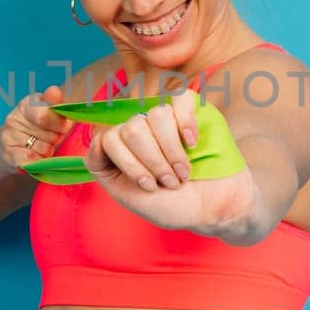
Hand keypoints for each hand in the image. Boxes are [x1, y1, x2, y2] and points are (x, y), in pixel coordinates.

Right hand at [0, 85, 73, 172]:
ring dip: (49, 151)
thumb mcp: (49, 112)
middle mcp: (14, 118)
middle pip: (49, 134)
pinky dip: (39, 162)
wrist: (12, 148)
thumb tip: (54, 90)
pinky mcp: (7, 155)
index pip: (44, 115)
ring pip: (43, 149)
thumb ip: (56, 103)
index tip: (65, 127)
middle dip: (56, 138)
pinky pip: (32, 161)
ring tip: (42, 147)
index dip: (60, 124)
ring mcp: (9, 136)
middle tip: (52, 138)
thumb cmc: (38, 128)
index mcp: (27, 103)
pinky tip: (37, 158)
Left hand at [82, 91, 260, 236]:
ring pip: (156, 115)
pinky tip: (192, 142)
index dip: (129, 164)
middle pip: (132, 128)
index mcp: (122, 148)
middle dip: (152, 161)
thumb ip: (101, 167)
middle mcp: (141, 129)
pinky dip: (185, 122)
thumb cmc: (171, 206)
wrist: (213, 210)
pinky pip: (180, 99)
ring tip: (183, 172)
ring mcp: (166, 119)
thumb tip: (96, 137)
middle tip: (169, 182)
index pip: (108, 138)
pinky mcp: (193, 112)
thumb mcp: (126, 194)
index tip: (148, 186)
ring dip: (171, 151)